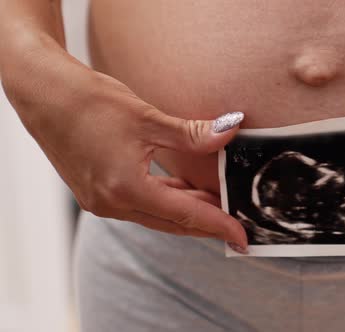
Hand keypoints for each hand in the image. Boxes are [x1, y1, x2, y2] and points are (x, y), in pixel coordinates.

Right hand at [3, 57, 248, 252]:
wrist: (44, 93)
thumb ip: (192, 134)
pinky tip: (184, 190)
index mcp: (126, 189)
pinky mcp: (97, 193)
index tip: (244, 237)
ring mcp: (101, 201)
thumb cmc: (90, 103)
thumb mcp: (148, 118)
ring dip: (187, 211)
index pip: (185, 215)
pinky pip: (141, 205)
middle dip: (207, 224)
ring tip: (218, 205)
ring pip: (157, 215)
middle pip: (172, 222)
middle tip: (238, 224)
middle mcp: (111, 204)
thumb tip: (230, 132)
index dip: (219, 225)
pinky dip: (166, 200)